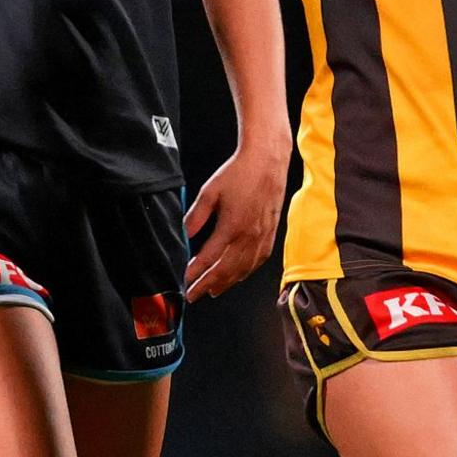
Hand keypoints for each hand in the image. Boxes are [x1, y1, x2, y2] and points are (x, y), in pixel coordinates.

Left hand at [182, 139, 289, 300]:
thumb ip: (196, 216)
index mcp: (232, 226)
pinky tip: (237, 276)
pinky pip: (258, 262)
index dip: (195, 272)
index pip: (209, 259)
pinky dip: (245, 273)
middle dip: (207, 285)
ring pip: (243, 270)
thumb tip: (186, 234)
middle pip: (225, 271)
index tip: (185, 280)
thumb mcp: (210, 191)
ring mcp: (262, 237)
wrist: (267, 161)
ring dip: (226, 283)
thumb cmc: (239, 173)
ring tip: (212, 291)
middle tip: (194, 295)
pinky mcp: (271, 234)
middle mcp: (249, 236)